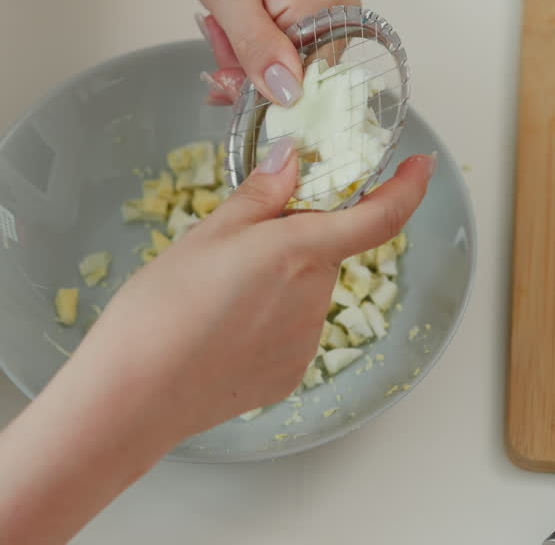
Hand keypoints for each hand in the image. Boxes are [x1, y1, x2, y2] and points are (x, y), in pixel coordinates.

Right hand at [71, 142, 435, 439]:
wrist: (135, 393)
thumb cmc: (162, 308)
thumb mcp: (208, 233)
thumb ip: (261, 195)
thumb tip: (293, 160)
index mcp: (300, 251)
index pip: (379, 215)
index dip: (408, 187)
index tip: (420, 167)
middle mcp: (316, 297)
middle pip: (325, 251)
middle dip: (296, 239)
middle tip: (238, 244)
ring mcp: (306, 341)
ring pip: (306, 292)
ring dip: (278, 281)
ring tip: (216, 294)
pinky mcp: (290, 373)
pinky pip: (291, 330)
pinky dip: (267, 320)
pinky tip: (222, 329)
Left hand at [177, 0, 359, 106]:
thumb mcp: (230, 0)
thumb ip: (258, 49)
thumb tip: (288, 96)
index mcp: (326, 7)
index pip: (309, 83)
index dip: (264, 93)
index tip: (223, 82)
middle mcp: (339, 9)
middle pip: (299, 77)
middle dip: (250, 72)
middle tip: (216, 41)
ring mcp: (329, 8)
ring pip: (288, 66)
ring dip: (246, 60)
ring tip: (221, 25)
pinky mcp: (313, 8)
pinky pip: (286, 47)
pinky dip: (253, 47)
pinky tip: (232, 29)